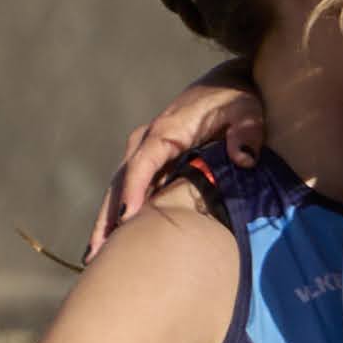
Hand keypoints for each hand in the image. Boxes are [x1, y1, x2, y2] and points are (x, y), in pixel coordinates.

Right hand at [94, 75, 263, 255]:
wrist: (226, 85)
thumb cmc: (237, 100)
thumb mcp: (247, 111)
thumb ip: (246, 133)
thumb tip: (243, 159)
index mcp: (167, 131)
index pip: (143, 164)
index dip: (133, 191)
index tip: (127, 220)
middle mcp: (147, 141)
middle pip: (120, 182)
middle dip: (108, 218)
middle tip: (97, 255)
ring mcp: (145, 152)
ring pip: (119, 189)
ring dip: (106, 221)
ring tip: (94, 258)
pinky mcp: (150, 162)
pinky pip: (130, 190)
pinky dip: (119, 214)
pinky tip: (113, 243)